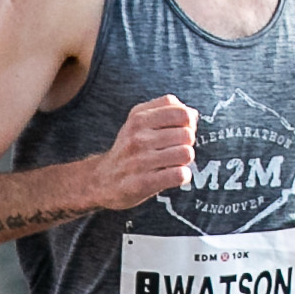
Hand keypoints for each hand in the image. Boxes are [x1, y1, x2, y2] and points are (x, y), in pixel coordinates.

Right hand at [94, 95, 199, 209]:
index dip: (188, 123)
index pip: (182, 113)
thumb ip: (165, 109)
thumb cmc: (128, 149)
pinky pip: (179, 175)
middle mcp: (137, 138)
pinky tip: (172, 176)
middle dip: (186, 144)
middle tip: (173, 151)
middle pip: (187, 134)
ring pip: (186, 154)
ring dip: (184, 161)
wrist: (101, 180)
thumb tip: (193, 114)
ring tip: (172, 163)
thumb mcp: (138, 121)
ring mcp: (139, 161)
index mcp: (138, 119)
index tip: (179, 131)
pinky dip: (182, 176)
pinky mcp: (142, 183)